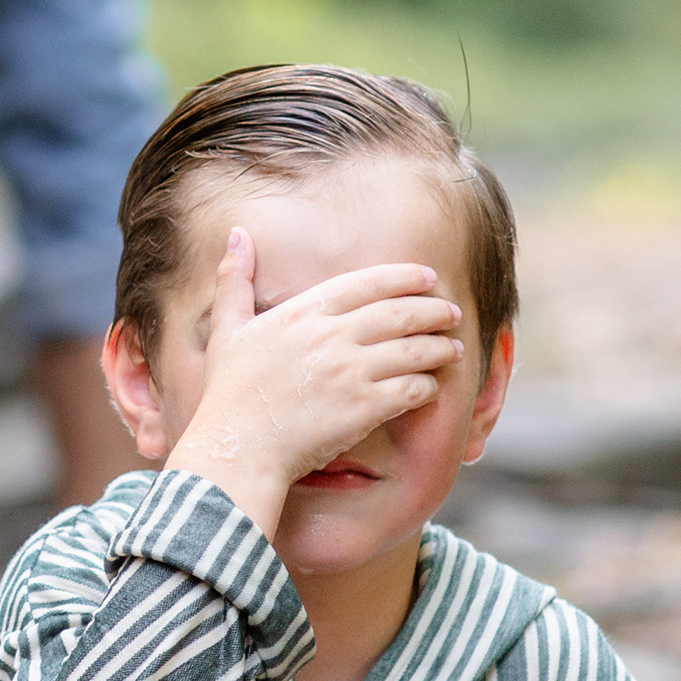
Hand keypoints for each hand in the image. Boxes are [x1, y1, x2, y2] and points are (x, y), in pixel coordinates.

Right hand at [170, 224, 473, 522]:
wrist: (236, 447)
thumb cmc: (229, 393)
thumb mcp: (226, 328)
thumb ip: (235, 279)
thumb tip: (237, 233)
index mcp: (304, 312)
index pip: (368, 283)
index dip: (405, 277)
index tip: (427, 277)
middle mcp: (333, 336)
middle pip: (401, 312)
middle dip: (434, 310)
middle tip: (451, 313)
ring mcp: (351, 372)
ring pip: (414, 349)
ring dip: (440, 347)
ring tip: (453, 348)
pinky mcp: (364, 408)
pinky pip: (411, 389)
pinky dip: (428, 386)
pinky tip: (432, 387)